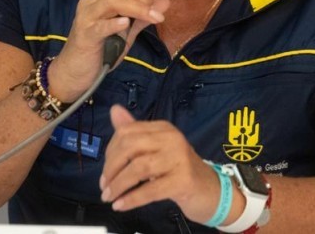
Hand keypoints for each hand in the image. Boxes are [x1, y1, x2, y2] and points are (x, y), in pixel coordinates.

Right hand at [48, 0, 169, 101]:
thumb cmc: (101, 49)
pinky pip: (100, 25)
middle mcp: (91, 1)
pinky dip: (115, 23)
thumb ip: (143, 15)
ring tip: (150, 17)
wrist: (75, 72)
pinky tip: (126, 25)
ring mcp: (86, 17)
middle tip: (152, 9)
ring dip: (136, 7)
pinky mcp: (85, 36)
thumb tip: (165, 2)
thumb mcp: (126, 31)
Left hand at [99, 105, 222, 224]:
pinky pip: (151, 189)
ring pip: (139, 167)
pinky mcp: (183, 180)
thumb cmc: (179, 169)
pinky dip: (132, 198)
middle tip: (104, 186)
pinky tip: (121, 204)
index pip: (127, 132)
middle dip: (111, 168)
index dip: (110, 152)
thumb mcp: (156, 149)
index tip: (105, 172)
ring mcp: (179, 158)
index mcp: (162, 128)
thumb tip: (114, 110)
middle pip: (131, 146)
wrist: (210, 190)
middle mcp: (171, 139)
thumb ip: (134, 132)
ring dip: (119, 184)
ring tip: (110, 197)